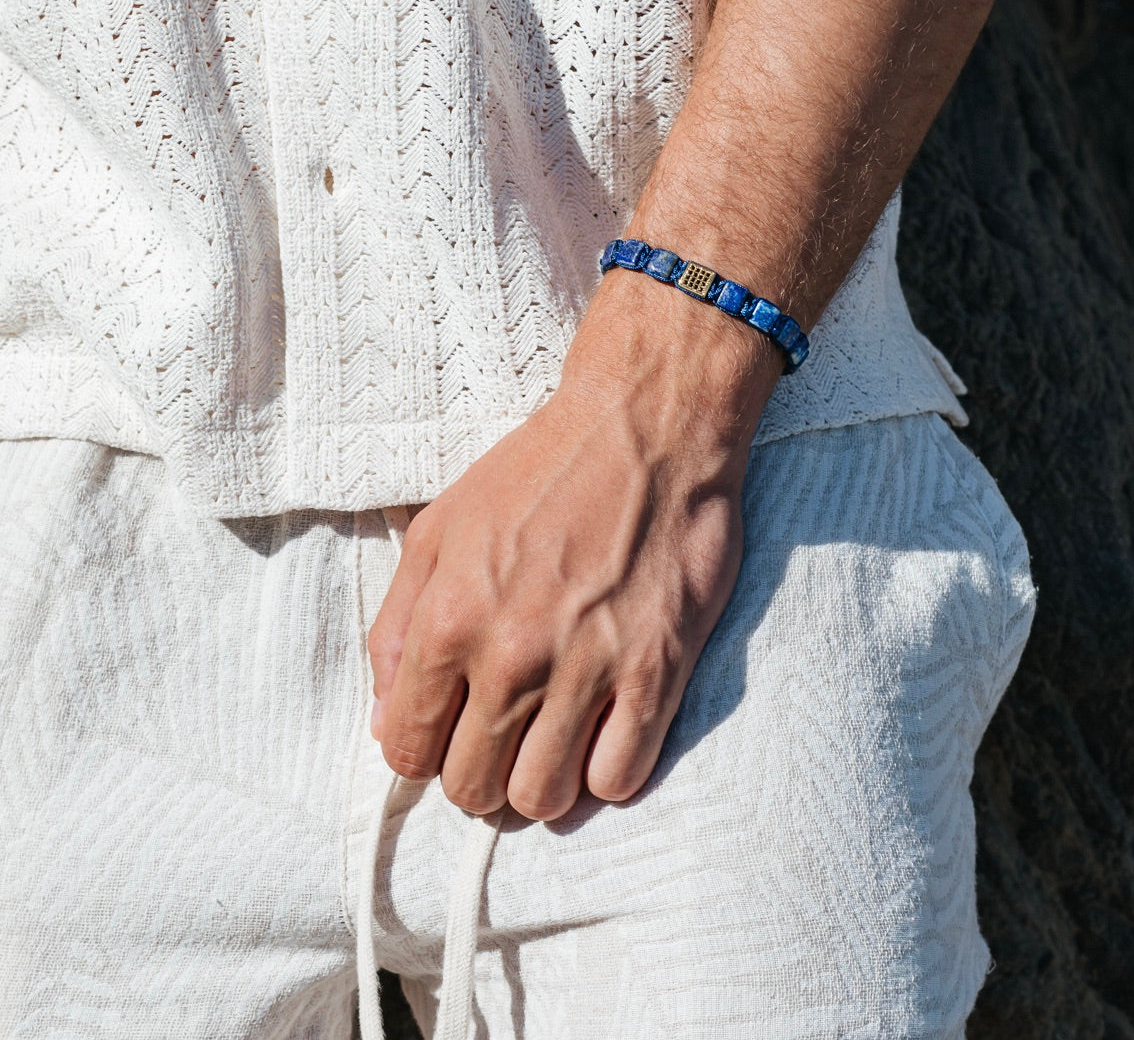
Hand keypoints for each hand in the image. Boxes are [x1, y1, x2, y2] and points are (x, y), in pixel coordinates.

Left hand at [367, 271, 782, 821]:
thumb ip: (396, 627)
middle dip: (479, 774)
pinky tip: (604, 733)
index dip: (423, 752)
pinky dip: (605, 773)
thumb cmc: (537, 473)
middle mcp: (512, 657)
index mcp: (448, 621)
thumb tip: (384, 718)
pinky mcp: (656, 671)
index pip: (408, 750)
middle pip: (473, 787)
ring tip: (553, 741)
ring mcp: (588, 669)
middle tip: (503, 736)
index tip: (449, 732)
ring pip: (544, 798)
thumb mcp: (438, 529)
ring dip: (542, 783)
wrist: (644, 428)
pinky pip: (619, 780)